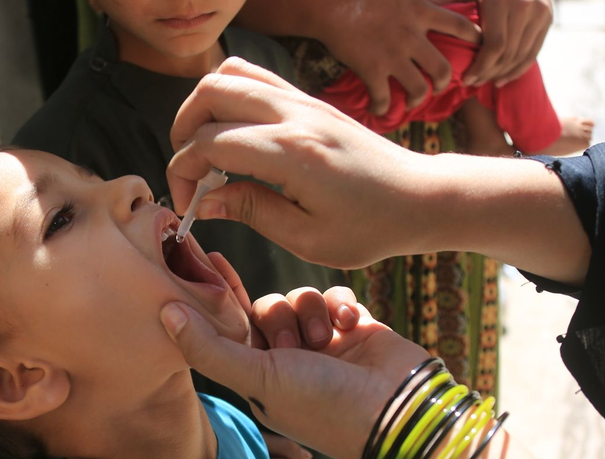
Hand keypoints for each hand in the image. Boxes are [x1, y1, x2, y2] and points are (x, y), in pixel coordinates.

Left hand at [159, 286, 428, 458]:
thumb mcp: (257, 377)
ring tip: (328, 341)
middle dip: (278, 317)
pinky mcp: (354, 327)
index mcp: (258, 375)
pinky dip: (341, 305)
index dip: (217, 294)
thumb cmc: (324, 404)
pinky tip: (351, 325)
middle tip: (293, 346)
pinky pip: (334, 293)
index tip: (205, 256)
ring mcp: (322, 342)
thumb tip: (163, 312)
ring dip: (311, 312)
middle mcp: (287, 359)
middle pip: (265, 307)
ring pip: (299, 296)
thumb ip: (208, 346)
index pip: (227, 326)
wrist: (400, 411)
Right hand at [168, 58, 435, 269]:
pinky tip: (236, 138)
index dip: (183, 172)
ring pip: (231, 74)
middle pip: (211, 91)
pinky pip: (257, 78)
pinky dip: (231, 99)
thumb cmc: (371, 227)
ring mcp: (304, 100)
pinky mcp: (311, 100)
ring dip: (205, 108)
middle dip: (184, 130)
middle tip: (190, 172)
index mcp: (292, 153)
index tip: (188, 205)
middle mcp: (295, 115)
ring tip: (207, 150)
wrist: (421, 197)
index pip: (209, 142)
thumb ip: (251, 211)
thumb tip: (205, 200)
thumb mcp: (307, 237)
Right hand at [315, 0, 480, 112]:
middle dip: (444, 82)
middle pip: (443, 69)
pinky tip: (378, 109)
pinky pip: (383, 97)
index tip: (477, 48)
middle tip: (438, 87)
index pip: (460, 26)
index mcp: (420, 12)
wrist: (331, 4)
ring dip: (417, 99)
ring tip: (411, 101)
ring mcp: (393, 56)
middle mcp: (412, 37)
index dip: (474, 39)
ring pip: (419, 89)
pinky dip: (382, 107)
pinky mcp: (372, 70)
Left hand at [462, 0, 552, 86]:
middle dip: (488, 73)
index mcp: (502, 0)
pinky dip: (518, 69)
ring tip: (484, 82)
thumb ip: (454, 5)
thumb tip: (433, 17)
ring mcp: (540, 12)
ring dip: (501, 74)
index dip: (480, 66)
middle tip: (471, 83)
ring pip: (521, 56)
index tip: (465, 78)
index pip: (495, 46)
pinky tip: (502, 79)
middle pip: (507, 54)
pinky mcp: (548, 18)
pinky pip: (533, 52)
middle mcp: (525, 7)